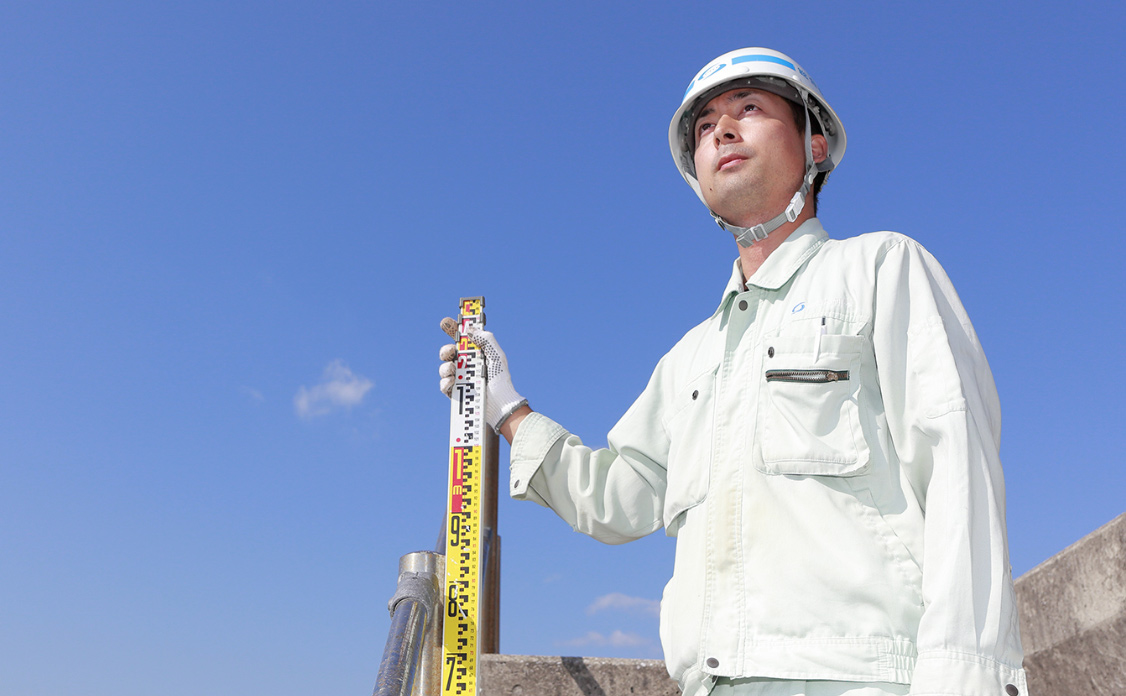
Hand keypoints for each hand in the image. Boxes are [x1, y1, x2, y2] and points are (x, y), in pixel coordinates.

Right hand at [439, 318, 527, 432]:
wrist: (501, 404)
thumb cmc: (501, 380)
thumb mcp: (497, 356)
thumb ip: (486, 339)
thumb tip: (469, 329)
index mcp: (476, 355)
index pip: (462, 339)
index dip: (453, 329)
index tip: (446, 322)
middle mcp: (467, 365)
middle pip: (448, 353)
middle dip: (445, 350)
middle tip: (451, 351)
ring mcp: (460, 379)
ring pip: (444, 368)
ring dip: (445, 367)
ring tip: (453, 370)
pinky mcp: (456, 393)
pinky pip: (444, 385)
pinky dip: (445, 382)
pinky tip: (452, 381)